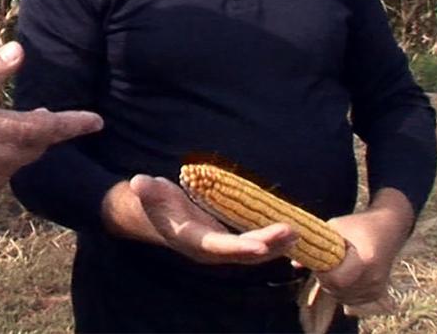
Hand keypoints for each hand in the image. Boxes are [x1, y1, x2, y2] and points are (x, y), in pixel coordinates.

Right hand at [0, 42, 102, 218]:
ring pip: (13, 163)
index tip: (96, 121)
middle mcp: (6, 163)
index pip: (52, 128)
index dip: (75, 123)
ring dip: (10, 148)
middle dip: (42, 132)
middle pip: (35, 146)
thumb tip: (19, 51)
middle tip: (41, 119)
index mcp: (4, 133)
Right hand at [117, 175, 296, 264]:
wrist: (154, 213)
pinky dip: (272, 241)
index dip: (239, 247)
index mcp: (191, 240)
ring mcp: (220, 246)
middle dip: (268, 245)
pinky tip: (291, 233)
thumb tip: (139, 183)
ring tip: (298, 232)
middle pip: (242, 252)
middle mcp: (209, 249)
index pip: (218, 247)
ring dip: (276, 245)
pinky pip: (254, 243)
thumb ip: (147, 189)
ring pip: (252, 251)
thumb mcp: (148, 192)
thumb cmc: (152, 200)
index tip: (261, 247)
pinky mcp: (229, 239)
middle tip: (292, 232)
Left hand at [309, 188, 413, 310]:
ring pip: (344, 298)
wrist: (388, 228)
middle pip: (339, 291)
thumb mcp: (335, 228)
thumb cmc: (358, 225)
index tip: (320, 262)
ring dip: (333, 287)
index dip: (323, 274)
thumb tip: (295, 263)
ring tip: (334, 269)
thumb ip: (316, 246)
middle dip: (325, 281)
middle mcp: (373, 277)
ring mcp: (377, 287)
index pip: (336, 280)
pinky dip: (343, 291)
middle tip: (324, 266)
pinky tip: (343, 276)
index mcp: (365, 260)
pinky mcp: (377, 292)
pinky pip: (353, 299)